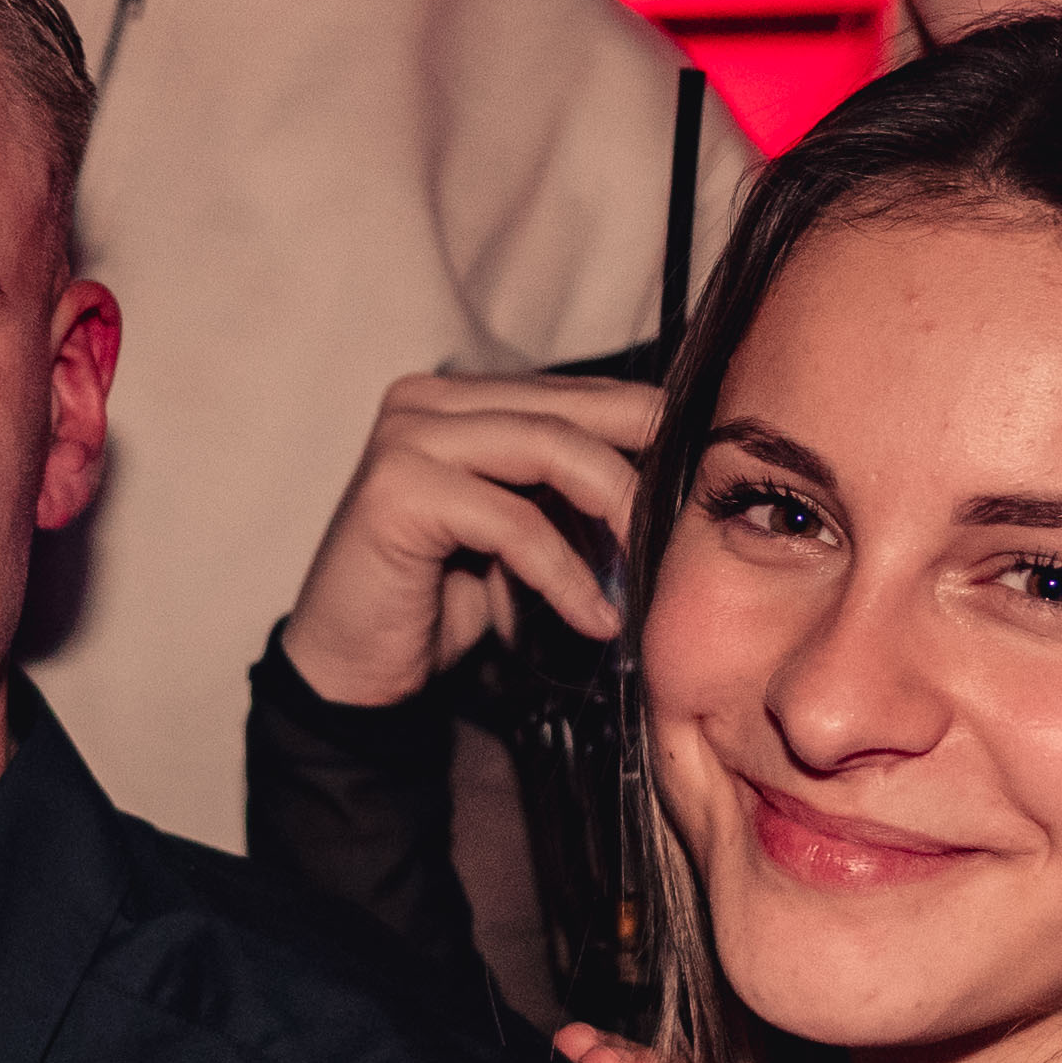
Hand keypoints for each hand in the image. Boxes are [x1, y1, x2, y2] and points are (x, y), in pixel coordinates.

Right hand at [276, 372, 658, 708]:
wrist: (353, 670)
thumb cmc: (439, 602)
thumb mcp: (520, 530)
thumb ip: (566, 487)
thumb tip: (671, 469)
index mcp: (459, 397)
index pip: (576, 392)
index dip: (649, 427)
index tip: (708, 473)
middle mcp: (427, 400)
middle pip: (571, 410)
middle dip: (645, 463)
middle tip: (695, 517)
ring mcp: (407, 438)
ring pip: (550, 449)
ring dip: (616, 512)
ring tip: (647, 573)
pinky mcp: (397, 491)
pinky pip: (515, 522)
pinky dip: (566, 574)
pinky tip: (596, 617)